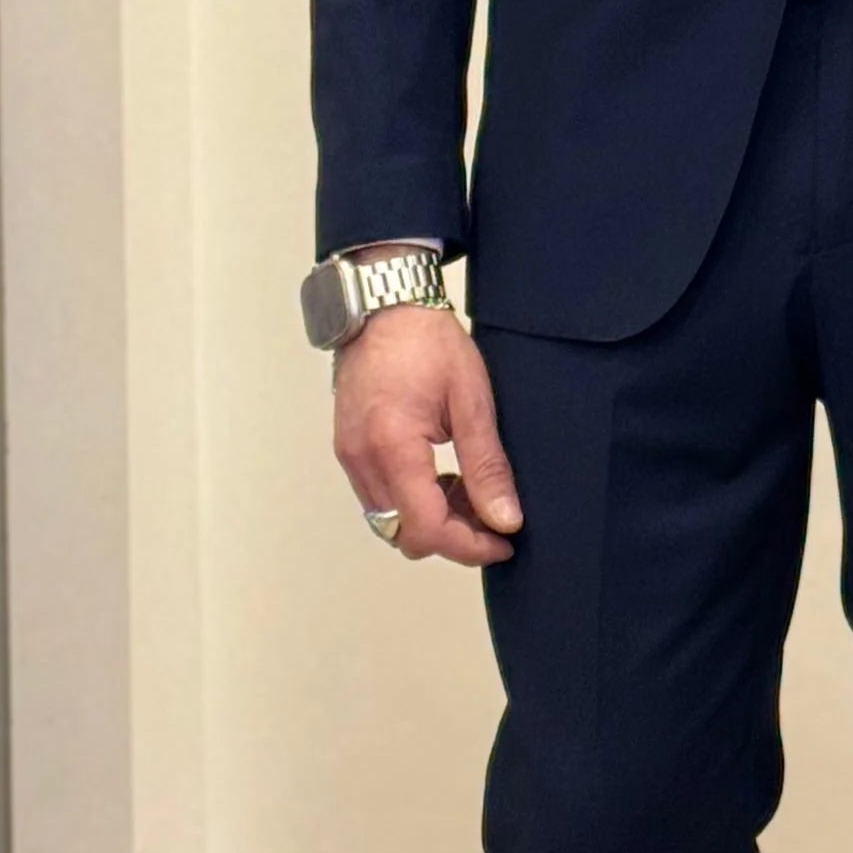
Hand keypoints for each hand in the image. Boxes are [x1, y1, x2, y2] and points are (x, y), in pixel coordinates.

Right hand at [334, 304, 521, 567]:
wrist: (384, 305)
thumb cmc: (426, 341)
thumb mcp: (472, 402)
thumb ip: (487, 467)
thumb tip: (505, 518)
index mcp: (393, 446)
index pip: (428, 528)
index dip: (470, 546)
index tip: (503, 541)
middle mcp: (361, 459)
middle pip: (405, 535)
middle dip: (453, 537)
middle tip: (491, 517)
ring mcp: (349, 455)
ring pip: (390, 522)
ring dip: (431, 521)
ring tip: (469, 492)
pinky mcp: (348, 449)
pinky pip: (378, 499)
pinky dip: (411, 502)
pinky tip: (441, 478)